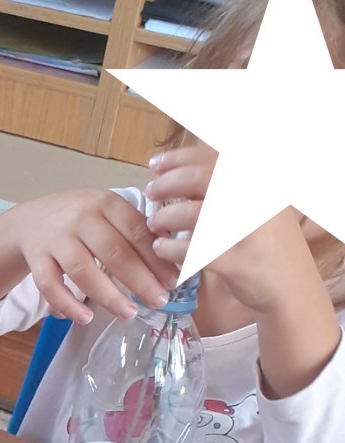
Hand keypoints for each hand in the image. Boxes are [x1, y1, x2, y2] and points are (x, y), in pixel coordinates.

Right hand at [3, 190, 177, 324]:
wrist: (31, 220)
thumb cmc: (80, 220)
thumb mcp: (109, 213)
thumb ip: (136, 231)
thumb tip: (175, 261)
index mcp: (106, 204)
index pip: (136, 231)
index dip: (156, 258)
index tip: (173, 281)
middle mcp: (80, 218)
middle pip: (113, 251)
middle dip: (139, 279)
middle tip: (159, 301)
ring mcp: (56, 238)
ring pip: (83, 270)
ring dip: (108, 295)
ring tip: (128, 314)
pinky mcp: (36, 258)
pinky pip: (50, 285)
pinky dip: (67, 304)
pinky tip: (85, 319)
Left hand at [148, 142, 316, 315]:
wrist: (291, 286)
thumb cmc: (266, 244)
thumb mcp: (257, 204)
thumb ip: (225, 186)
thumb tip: (177, 169)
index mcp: (261, 181)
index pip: (213, 156)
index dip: (178, 158)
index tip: (154, 165)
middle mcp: (257, 199)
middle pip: (199, 178)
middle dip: (166, 184)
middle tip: (151, 192)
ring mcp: (247, 230)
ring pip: (192, 213)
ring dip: (164, 217)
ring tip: (155, 223)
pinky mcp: (236, 261)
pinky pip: (190, 249)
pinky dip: (169, 248)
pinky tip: (162, 248)